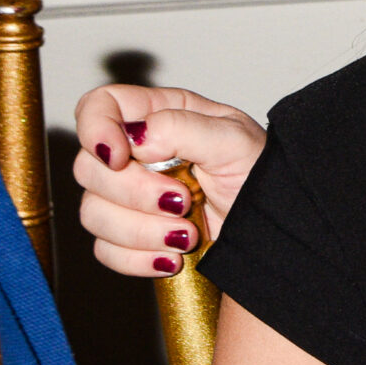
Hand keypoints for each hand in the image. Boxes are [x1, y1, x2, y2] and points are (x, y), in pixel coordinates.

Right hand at [70, 84, 265, 274]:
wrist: (277, 228)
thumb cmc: (262, 175)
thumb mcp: (234, 141)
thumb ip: (183, 127)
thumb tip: (135, 137)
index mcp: (158, 117)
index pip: (98, 106)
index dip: (94, 128)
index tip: (118, 156)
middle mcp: (137, 155)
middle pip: (88, 168)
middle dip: (135, 193)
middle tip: (184, 201)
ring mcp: (130, 198)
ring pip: (93, 213)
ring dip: (141, 230)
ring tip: (188, 234)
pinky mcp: (132, 237)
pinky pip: (106, 250)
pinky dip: (138, 259)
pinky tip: (172, 258)